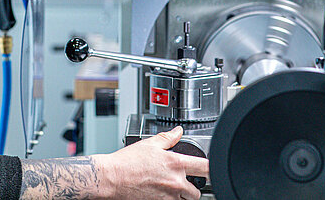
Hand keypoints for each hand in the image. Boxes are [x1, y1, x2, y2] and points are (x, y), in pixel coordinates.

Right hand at [92, 127, 208, 199]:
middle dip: (192, 186)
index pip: (205, 167)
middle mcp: (175, 183)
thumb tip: (179, 132)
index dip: (212, 167)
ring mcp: (168, 197)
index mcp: (175, 164)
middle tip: (182, 180)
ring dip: (182, 195)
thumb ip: (168, 138)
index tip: (212, 168)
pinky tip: (161, 192)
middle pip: (198, 191)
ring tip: (170, 186)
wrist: (112, 178)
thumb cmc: (127, 162)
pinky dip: (170, 199)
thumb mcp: (149, 144)